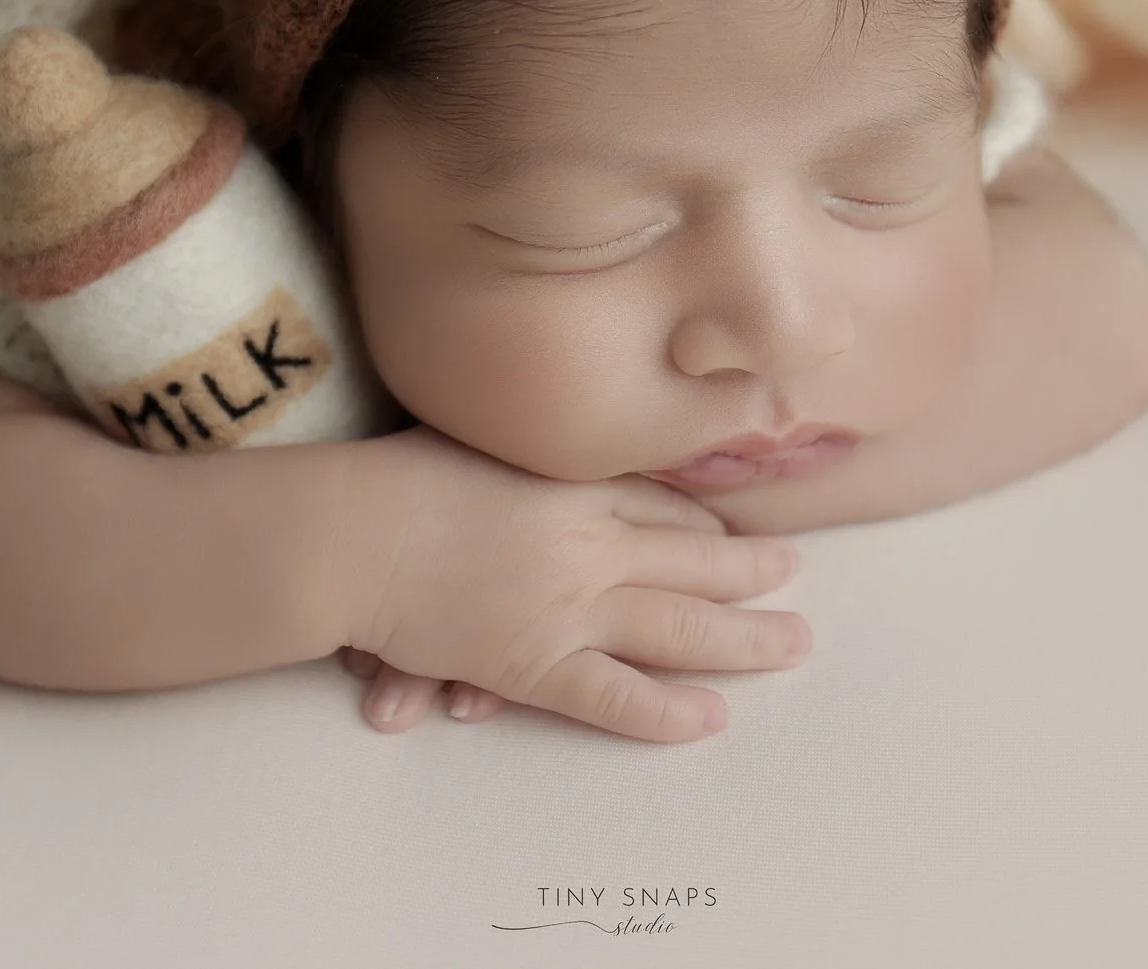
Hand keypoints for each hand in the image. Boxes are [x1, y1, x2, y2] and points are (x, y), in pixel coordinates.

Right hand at [338, 424, 809, 742]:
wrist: (350, 531)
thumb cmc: (394, 477)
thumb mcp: (475, 435)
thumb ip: (524, 444)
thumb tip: (547, 429)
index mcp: (574, 479)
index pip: (662, 502)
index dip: (705, 520)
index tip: (734, 532)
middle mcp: (589, 540)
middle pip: (695, 558)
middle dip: (754, 571)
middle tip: (797, 575)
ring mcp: (569, 604)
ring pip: (681, 627)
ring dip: (745, 639)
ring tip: (795, 644)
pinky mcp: (535, 662)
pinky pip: (617, 696)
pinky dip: (668, 710)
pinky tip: (711, 717)